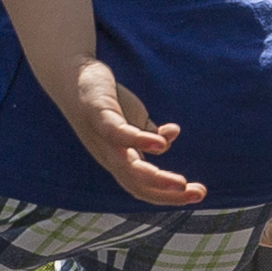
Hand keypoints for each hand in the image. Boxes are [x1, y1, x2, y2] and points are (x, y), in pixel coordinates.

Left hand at [62, 60, 204, 205]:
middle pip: (137, 185)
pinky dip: (138, 141)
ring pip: (126, 168)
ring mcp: (101, 137)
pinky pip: (116, 133)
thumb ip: (152, 134)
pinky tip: (160, 145)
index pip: (144, 187)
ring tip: (180, 184)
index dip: (170, 196)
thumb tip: (173, 135)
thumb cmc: (103, 103)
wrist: (71, 74)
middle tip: (199, 194)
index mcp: (121, 159)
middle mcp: (109, 155)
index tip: (200, 195)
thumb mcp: (133, 121)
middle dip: (168, 194)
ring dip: (155, 178)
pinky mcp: (97, 115)